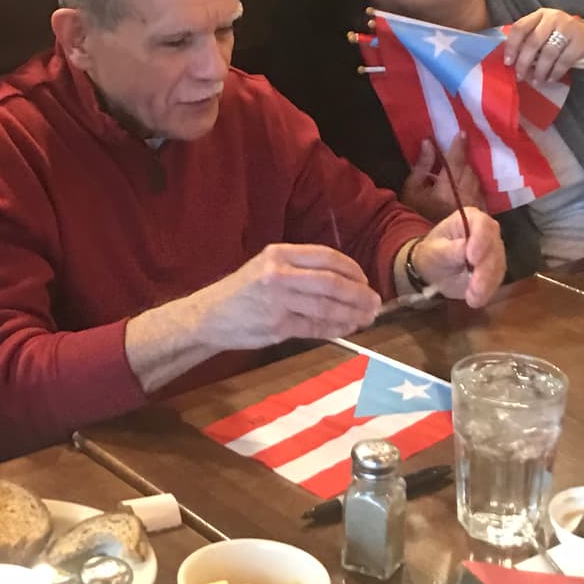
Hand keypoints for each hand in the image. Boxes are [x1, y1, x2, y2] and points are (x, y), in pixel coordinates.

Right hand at [194, 243, 380, 347]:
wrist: (209, 316)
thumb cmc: (242, 292)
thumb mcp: (266, 267)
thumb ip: (300, 269)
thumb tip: (343, 280)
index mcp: (278, 253)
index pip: (326, 256)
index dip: (352, 269)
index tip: (364, 280)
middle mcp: (278, 274)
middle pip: (332, 282)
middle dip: (359, 294)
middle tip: (375, 303)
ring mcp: (278, 301)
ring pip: (327, 307)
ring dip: (352, 314)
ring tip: (367, 317)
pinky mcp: (277, 326)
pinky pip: (316, 328)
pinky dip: (336, 329)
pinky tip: (348, 329)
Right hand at [400, 133, 484, 222]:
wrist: (425, 244)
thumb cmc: (414, 214)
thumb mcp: (411, 188)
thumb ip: (421, 165)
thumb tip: (429, 143)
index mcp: (445, 188)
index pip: (455, 161)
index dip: (459, 146)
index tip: (462, 133)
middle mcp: (463, 195)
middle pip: (469, 170)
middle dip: (463, 162)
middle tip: (456, 158)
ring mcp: (473, 206)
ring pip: (476, 181)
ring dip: (469, 174)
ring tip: (460, 173)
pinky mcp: (479, 214)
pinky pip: (481, 194)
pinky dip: (475, 187)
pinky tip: (467, 188)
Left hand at [411, 207, 505, 307]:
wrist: (433, 271)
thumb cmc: (432, 253)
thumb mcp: (434, 251)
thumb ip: (450, 250)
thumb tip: (466, 248)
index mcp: (470, 219)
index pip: (483, 225)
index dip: (480, 240)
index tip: (472, 258)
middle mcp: (487, 232)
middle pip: (494, 248)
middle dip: (485, 269)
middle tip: (474, 286)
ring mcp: (494, 251)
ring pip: (498, 266)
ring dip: (487, 284)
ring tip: (472, 298)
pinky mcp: (495, 269)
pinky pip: (496, 280)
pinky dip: (487, 291)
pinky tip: (475, 299)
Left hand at [504, 8, 583, 85]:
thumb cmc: (557, 35)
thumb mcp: (542, 31)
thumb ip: (528, 41)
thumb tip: (512, 63)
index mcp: (539, 15)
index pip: (520, 27)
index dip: (511, 46)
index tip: (508, 62)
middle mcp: (553, 18)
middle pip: (533, 42)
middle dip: (524, 62)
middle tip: (520, 76)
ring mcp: (568, 28)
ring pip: (549, 53)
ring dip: (540, 70)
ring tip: (536, 80)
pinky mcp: (581, 41)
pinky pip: (564, 60)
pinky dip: (555, 72)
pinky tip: (550, 78)